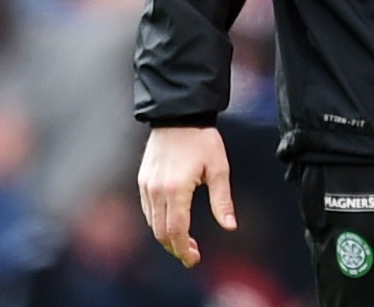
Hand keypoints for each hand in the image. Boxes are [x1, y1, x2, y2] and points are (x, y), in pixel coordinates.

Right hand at [137, 126, 235, 266]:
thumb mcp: (219, 169)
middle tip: (191, 255)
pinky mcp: (142, 180)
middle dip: (175, 248)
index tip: (194, 259)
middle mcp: (157, 191)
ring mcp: (146, 186)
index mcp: (176, 189)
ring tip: (184, 242)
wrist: (178, 115)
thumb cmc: (203, 140)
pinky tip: (172, 223)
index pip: (176, 230)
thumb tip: (230, 226)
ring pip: (152, 223)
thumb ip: (222, 200)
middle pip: (161, 232)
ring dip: (166, 237)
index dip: (184, 249)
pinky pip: (147, 210)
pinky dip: (157, 222)